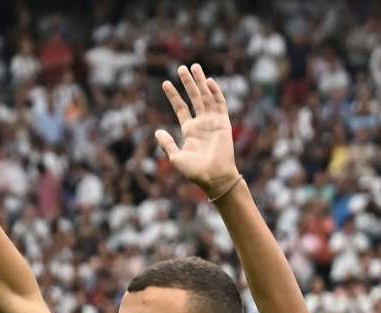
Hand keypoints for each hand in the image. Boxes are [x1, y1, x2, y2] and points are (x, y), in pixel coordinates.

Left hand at [155, 64, 240, 199]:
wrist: (214, 177)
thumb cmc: (195, 172)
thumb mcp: (176, 158)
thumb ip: (167, 144)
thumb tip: (157, 131)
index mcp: (189, 130)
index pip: (180, 108)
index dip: (173, 95)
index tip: (165, 83)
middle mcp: (201, 123)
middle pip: (194, 97)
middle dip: (188, 82)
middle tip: (181, 67)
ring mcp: (212, 122)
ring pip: (206, 97)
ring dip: (200, 82)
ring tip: (194, 67)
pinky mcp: (223, 123)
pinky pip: (220, 104)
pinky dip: (215, 92)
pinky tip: (208, 81)